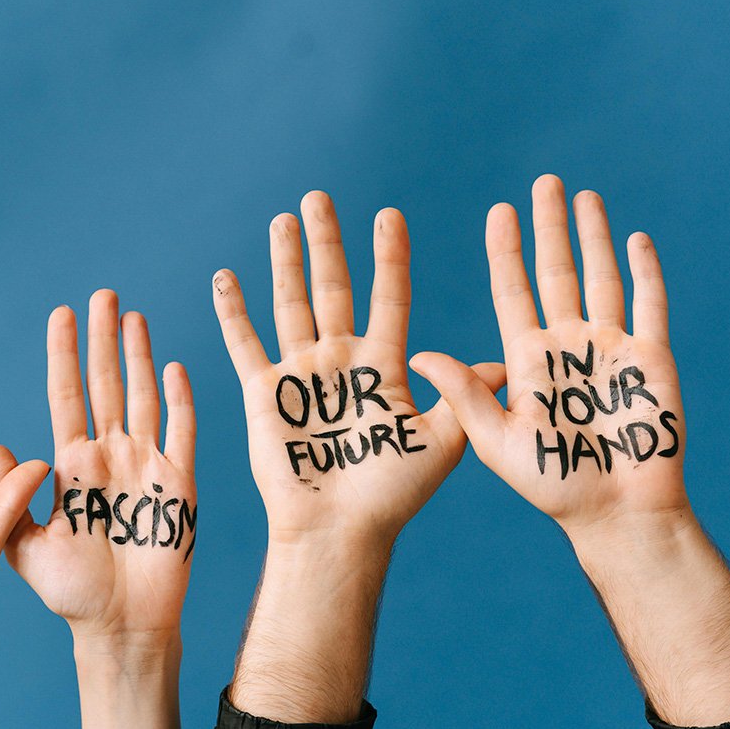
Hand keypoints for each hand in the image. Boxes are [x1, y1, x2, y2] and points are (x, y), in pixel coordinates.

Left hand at [0, 291, 192, 728]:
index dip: (64, 354)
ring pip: (143, 397)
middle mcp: (109, 456)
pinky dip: (180, 401)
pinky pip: (181, 433)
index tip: (61, 314)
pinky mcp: (178, 484)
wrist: (121, 626)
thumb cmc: (73, 594)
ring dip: (140, 357)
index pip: (67, 395)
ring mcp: (145, 466)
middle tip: (102, 296)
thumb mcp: (24, 546)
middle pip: (106, 385)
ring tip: (134, 317)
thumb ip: (10, 497)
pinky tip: (175, 368)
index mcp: (71, 466)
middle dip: (103, 340)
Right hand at [212, 191, 504, 548]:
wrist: (341, 530)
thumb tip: (503, 361)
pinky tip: (226, 276)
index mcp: (382, 366)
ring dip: (285, 262)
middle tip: (319, 198)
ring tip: (283, 219)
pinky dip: (234, 312)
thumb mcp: (444, 442)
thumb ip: (466, 396)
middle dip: (326, 243)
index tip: (389, 215)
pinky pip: (246, 345)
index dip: (388, 258)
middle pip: (333, 288)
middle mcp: (340, 360)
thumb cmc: (393, 495)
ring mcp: (301, 374)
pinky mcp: (266, 394)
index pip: (387, 298)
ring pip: (290, 304)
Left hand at [411, 175, 687, 538]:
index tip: (499, 211)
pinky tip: (635, 237)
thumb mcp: (495, 440)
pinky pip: (650, 304)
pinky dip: (645, 271)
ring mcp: (612, 349)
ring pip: (601, 278)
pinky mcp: (652, 359)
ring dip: (594, 236)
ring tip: (583, 195)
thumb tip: (417, 353)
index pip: (513, 292)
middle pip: (556, 273)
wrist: (616, 515)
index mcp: (528, 361)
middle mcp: (568, 346)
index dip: (507, 252)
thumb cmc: (554, 486)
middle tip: (543, 182)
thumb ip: (462, 393)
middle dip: (549, 228)